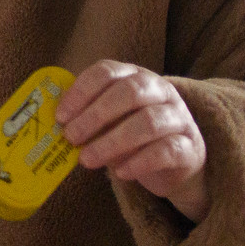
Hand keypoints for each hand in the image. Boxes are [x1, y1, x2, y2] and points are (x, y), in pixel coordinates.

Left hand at [58, 61, 208, 222]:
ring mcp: (179, 117)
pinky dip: (140, 162)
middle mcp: (161, 91)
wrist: (175, 165)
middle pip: (130, 92)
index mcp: (135, 76)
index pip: (107, 72)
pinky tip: (120, 173)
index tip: (61, 116)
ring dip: (112, 142)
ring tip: (87, 160)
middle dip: (95, 115)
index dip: (81, 91)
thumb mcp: (108, 121)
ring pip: (149, 122)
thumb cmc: (131, 136)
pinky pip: (167, 150)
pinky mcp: (190, 147)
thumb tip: (54, 125)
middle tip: (71, 137)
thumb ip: (86, 116)